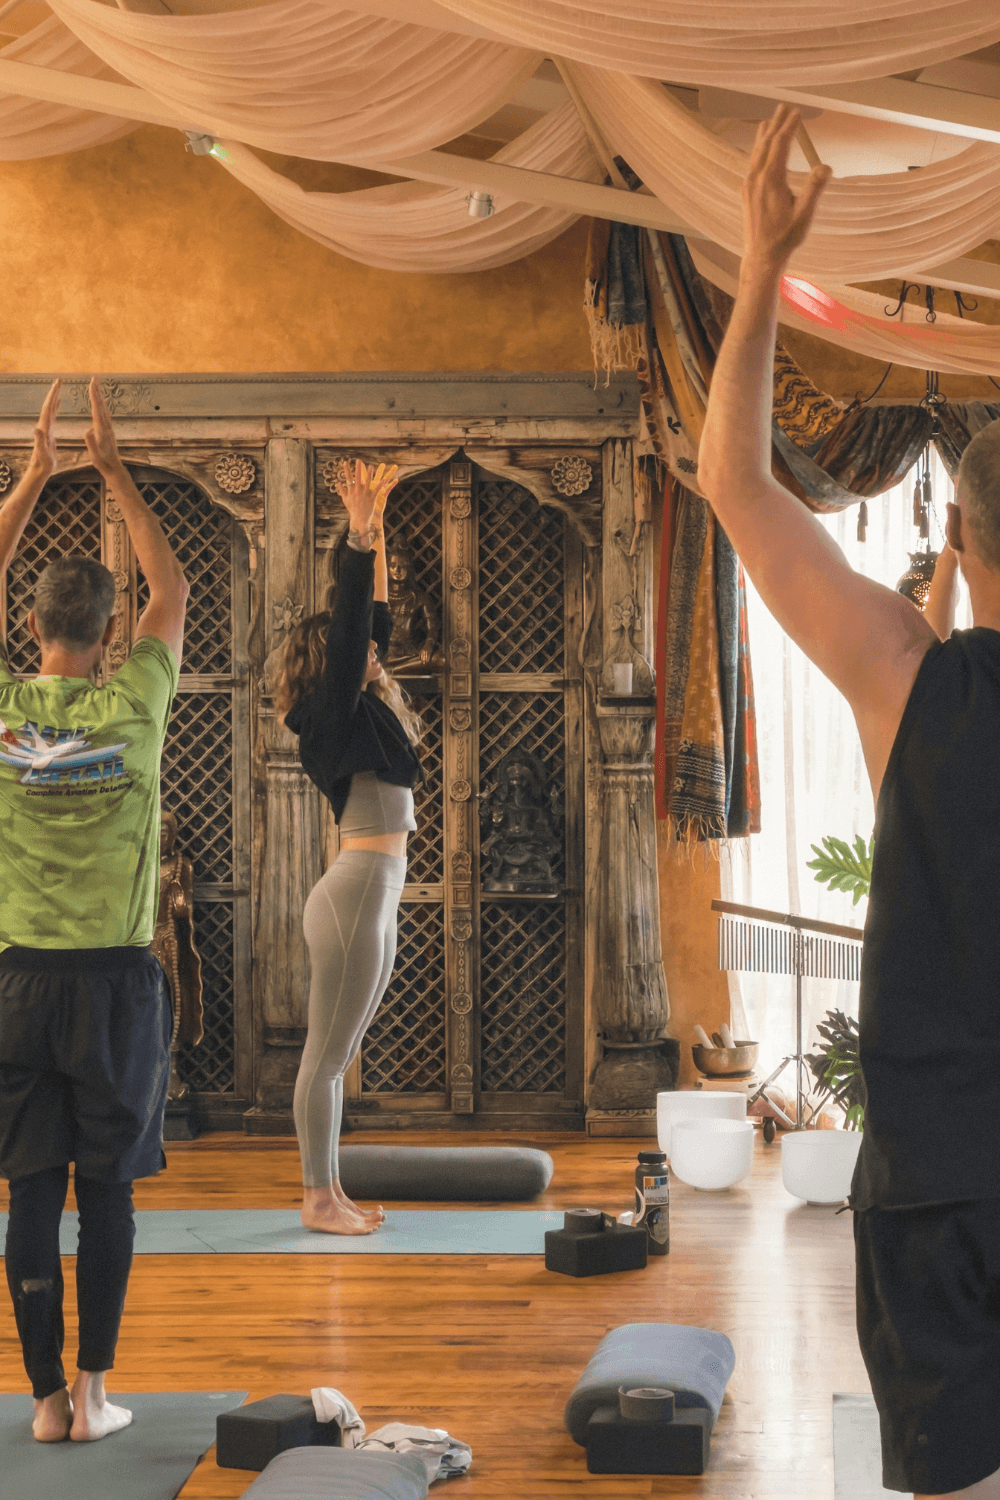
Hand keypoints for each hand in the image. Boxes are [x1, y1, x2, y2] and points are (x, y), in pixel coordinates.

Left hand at [29, 379, 60, 476]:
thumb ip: (39, 440)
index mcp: (44, 427)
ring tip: (59, 386)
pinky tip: (59, 403)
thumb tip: (36, 429)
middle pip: (49, 405)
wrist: (40, 469)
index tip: (57, 384)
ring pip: (51, 408)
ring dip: (54, 397)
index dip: (52, 395)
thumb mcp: (42, 452)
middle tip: (59, 379)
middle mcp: (43, 425)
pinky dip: (56, 407)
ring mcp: (46, 427)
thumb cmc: (43, 463)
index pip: (48, 408)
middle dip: (54, 392)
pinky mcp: (49, 431)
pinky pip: (53, 415)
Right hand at [84, 376, 124, 476]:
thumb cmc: (102, 463)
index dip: (94, 395)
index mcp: (101, 429)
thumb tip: (86, 431)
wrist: (114, 468)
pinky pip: (104, 414)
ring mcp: (108, 428)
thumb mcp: (94, 455)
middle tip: (94, 378)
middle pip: (101, 405)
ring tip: (96, 386)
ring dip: (100, 396)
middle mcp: (106, 426)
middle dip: (97, 391)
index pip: (96, 408)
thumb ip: (90, 443)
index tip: (91, 384)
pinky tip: (100, 403)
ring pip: (104, 408)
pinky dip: (101, 405)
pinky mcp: (108, 431)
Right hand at [336, 459, 396, 534]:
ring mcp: (364, 495)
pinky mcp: (371, 499)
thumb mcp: (345, 500)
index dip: (347, 469)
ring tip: (371, 466)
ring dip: (369, 474)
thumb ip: (342, 491)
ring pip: (367, 482)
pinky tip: (383, 480)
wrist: (359, 519)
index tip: (345, 462)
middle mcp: (357, 492)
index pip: (348, 478)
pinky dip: (379, 486)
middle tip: (358, 460)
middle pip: (357, 478)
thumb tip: (338, 483)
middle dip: (358, 468)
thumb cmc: (352, 509)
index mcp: (351, 491)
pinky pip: (376, 491)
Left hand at [741, 105, 830, 274]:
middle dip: (776, 124)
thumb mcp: (804, 216)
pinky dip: (758, 150)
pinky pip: (752, 164)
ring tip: (769, 120)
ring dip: (765, 134)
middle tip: (784, 106)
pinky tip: (760, 149)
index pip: (780, 145)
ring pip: (756, 153)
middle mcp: (756, 179)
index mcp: (771, 180)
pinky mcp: (745, 193)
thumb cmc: (785, 238)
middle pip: (766, 143)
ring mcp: (748, 185)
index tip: (797, 112)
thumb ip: (814, 190)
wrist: (761, 256)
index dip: (789, 127)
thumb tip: (825, 167)